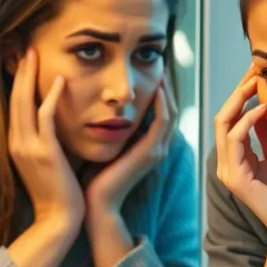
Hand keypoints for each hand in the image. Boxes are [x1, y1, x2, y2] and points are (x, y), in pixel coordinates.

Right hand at [8, 48, 84, 236]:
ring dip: (30, 76)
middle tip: (26, 46)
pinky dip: (50, 96)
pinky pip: (44, 117)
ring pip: (24, 103)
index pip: (14, 106)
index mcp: (17, 145)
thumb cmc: (58, 194)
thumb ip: (48, 142)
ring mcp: (28, 147)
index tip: (25, 62)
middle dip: (20, 72)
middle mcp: (17, 143)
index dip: (18, 82)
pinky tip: (59, 79)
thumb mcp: (46, 163)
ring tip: (34, 52)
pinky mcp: (44, 153)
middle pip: (14, 98)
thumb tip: (58, 127)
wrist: (58, 220)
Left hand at [85, 80, 177, 216]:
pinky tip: (156, 87)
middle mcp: (158, 147)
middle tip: (160, 63)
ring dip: (167, 90)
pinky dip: (162, 102)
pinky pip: (162, 120)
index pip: (162, 112)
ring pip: (171, 112)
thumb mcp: (108, 146)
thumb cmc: (95, 177)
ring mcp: (157, 150)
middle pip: (171, 109)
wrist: (96, 203)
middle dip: (166, 86)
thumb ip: (115, 131)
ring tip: (160, 69)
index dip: (160, 92)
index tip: (150, 71)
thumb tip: (108, 110)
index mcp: (149, 146)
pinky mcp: (150, 152)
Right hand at [214, 65, 266, 239]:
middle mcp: (227, 163)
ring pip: (223, 124)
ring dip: (240, 100)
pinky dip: (246, 121)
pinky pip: (234, 140)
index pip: (231, 118)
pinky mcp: (235, 178)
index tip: (257, 73)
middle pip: (223, 116)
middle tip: (255, 70)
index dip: (242, 94)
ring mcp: (228, 171)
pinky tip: (262, 109)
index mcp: (236, 158)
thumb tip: (264, 107)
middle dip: (238, 90)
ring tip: (257, 83)